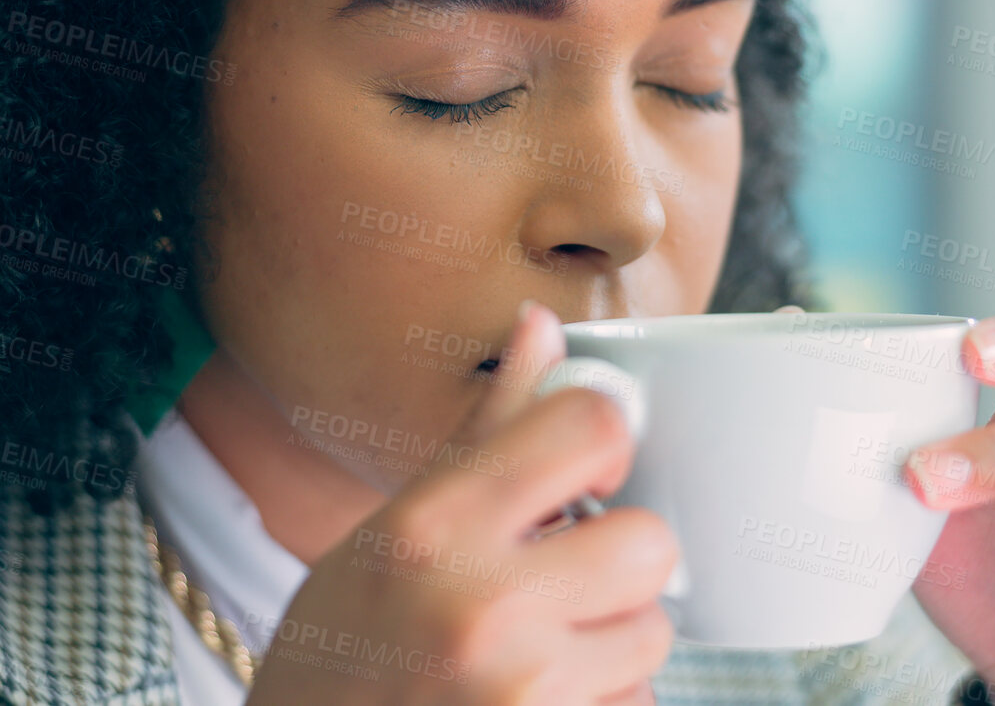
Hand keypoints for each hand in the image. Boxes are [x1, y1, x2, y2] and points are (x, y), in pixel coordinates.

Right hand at [248, 300, 675, 705]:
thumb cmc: (343, 649)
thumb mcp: (393, 526)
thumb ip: (484, 431)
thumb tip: (541, 326)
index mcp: (435, 527)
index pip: (592, 428)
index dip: (606, 443)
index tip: (587, 475)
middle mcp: (481, 607)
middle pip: (649, 543)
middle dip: (621, 561)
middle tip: (569, 578)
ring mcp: (523, 691)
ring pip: (651, 635)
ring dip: (614, 641)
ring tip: (542, 649)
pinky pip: (636, 704)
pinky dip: (601, 701)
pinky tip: (536, 699)